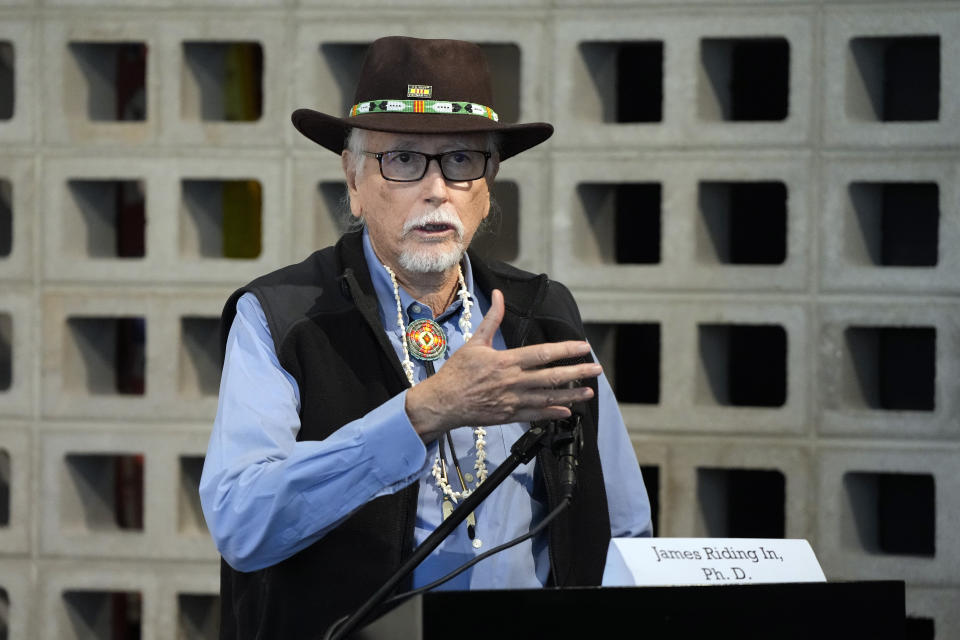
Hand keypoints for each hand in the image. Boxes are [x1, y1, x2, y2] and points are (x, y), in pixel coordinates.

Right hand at [404, 289, 601, 439]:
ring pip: (548, 397)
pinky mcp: (509, 415)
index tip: (583, 347)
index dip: (565, 350)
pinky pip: (535, 414)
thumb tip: (499, 294)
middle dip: (577, 372)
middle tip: (596, 369)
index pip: (542, 353)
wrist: (443, 402)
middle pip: (551, 376)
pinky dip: (552, 413)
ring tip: (588, 391)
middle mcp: (513, 381)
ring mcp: (512, 400)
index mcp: (506, 361)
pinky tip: (567, 411)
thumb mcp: (475, 342)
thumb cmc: (457, 372)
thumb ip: (492, 319)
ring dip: (570, 395)